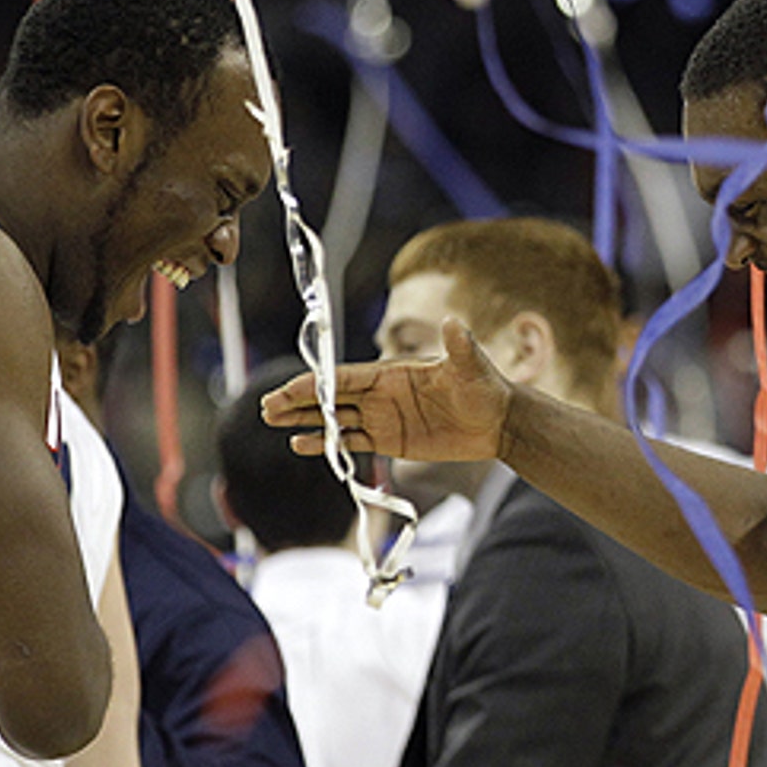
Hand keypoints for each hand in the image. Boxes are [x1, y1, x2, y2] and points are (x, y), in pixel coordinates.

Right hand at [262, 318, 509, 460]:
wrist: (499, 421)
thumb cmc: (485, 388)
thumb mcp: (472, 366)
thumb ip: (459, 347)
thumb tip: (455, 322)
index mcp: (392, 373)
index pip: (345, 378)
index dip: (316, 384)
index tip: (289, 389)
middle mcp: (381, 394)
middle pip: (331, 397)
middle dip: (298, 401)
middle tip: (266, 406)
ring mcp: (383, 417)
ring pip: (334, 419)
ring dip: (305, 421)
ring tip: (273, 421)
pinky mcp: (391, 440)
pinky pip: (352, 442)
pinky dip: (327, 444)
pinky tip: (302, 445)